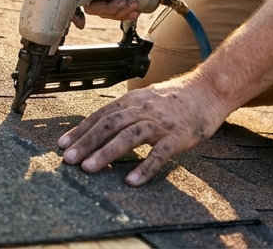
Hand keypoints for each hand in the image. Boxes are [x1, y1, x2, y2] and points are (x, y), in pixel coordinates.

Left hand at [57, 78, 230, 185]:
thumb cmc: (176, 99)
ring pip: (129, 136)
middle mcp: (143, 109)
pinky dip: (144, 167)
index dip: (81, 129)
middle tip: (68, 159)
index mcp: (133, 101)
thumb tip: (102, 126)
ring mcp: (160, 123)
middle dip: (86, 142)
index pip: (101, 115)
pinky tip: (132, 181)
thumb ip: (127, 111)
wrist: (208, 91)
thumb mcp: (147, 98)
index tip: (64, 144)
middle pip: (110, 124)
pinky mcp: (177, 136)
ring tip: (89, 168)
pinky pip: (159, 153)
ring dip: (106, 153)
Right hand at [78, 0, 152, 24]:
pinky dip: (124, 13)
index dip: (77, 9)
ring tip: (134, 4)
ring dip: (119, 12)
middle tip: (124, 3)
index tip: (80, 22)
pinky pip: (115, 10)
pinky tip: (134, 10)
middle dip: (109, 9)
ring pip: (105, 10)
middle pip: (93, 5)